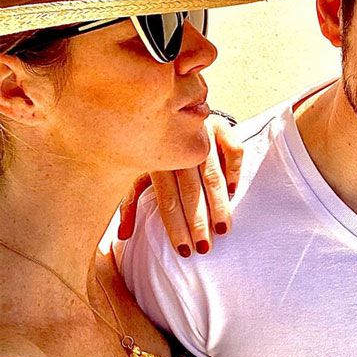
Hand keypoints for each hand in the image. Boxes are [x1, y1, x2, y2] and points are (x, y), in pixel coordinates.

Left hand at [118, 114, 243, 255]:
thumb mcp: (136, 169)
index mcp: (154, 158)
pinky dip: (234, 171)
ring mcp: (202, 134)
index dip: (176, 226)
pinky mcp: (222, 126)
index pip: (167, 199)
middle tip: (205, 248)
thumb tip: (122, 236)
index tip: (184, 251)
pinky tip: (234, 192)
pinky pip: (233, 150)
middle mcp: (178, 146)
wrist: (166, 104)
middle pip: (190, 190)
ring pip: (212, 174)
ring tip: (223, 228)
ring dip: (219, 204)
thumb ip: (130, 201)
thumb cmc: (152, 146)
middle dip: (198, 221)